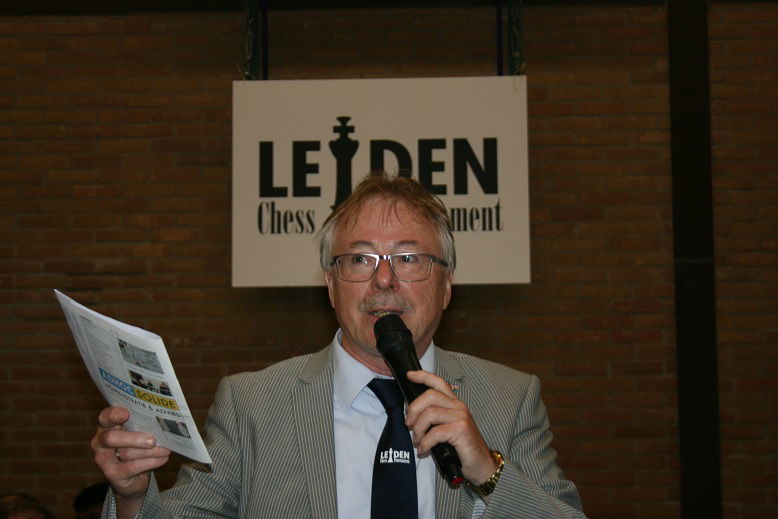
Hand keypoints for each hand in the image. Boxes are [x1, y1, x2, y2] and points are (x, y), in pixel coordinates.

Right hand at [92, 406, 170, 517]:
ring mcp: (104, 460)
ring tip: (166, 450)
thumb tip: (162, 419)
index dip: (114, 414)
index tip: (127, 413)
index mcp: (106, 426)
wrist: (133, 478)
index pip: (105, 417)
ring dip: (149, 452)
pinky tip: (163, 459)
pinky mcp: (112, 475)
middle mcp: (100, 442)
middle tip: (153, 440)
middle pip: (112, 438)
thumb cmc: (137, 447)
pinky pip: (132, 467)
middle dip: (134, 438)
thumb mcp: (137, 433)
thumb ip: (142, 424)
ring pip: (126, 453)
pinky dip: (150, 462)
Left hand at [404, 370, 497, 485]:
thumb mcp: (447, 429)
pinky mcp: (461, 430)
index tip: (409, 376)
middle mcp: (459, 407)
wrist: (482, 466)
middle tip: (408, 424)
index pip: (439, 383)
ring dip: (418, 429)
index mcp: (455, 404)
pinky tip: (424, 450)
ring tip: (417, 441)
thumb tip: (412, 415)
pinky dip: (425, 442)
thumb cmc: (462, 449)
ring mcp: (461, 417)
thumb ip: (435, 419)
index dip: (423, 376)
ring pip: (429, 413)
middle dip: (413, 409)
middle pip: (429, 395)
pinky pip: (435, 432)